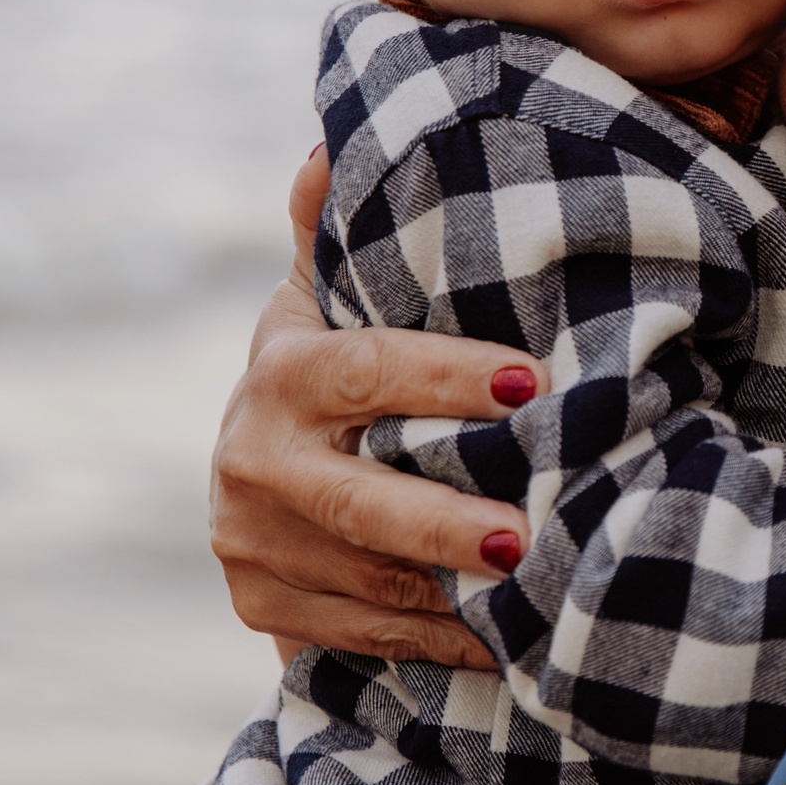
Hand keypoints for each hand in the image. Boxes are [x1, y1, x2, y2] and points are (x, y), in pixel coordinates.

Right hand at [209, 149, 548, 669]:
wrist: (256, 464)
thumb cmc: (330, 363)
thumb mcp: (324, 291)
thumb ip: (332, 226)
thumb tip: (330, 145)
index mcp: (281, 370)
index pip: (371, 370)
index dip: (449, 377)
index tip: (534, 382)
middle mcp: (251, 458)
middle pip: (358, 500)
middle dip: (443, 522)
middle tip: (524, 533)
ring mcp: (249, 540)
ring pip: (365, 578)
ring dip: (451, 592)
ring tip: (536, 585)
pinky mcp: (260, 603)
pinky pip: (360, 631)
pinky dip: (432, 638)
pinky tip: (498, 634)